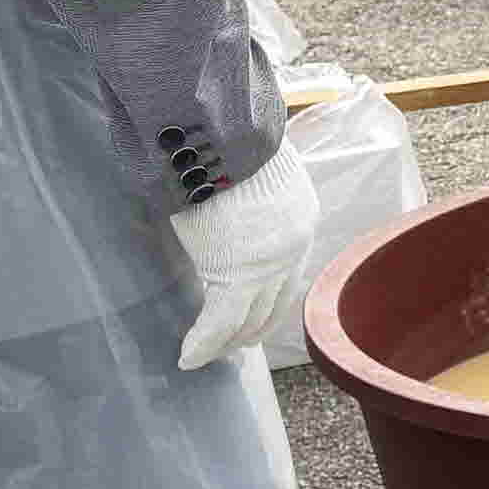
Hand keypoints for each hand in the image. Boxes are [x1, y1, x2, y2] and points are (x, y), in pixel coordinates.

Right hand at [170, 145, 324, 373]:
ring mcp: (270, 264)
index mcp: (300, 218)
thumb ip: (244, 198)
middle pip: (274, 303)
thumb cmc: (227, 139)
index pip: (287, 273)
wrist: (223, 132)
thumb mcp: (248, 170)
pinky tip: (188, 356)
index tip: (254, 314)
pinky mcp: (239, 274)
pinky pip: (220, 320)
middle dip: (252, 328)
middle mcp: (294, 246)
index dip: (269, 298)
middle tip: (232, 347)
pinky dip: (203, 342)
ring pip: (250, 318)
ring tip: (205, 355)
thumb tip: (219, 203)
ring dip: (226, 341)